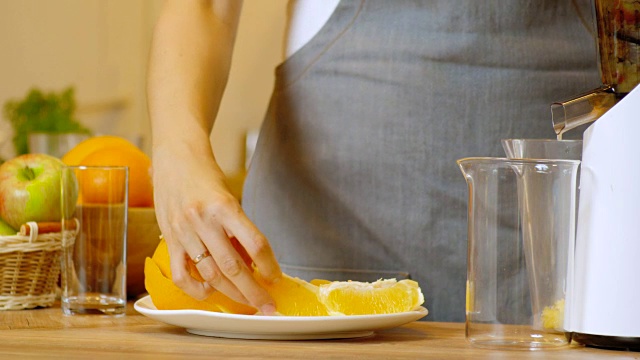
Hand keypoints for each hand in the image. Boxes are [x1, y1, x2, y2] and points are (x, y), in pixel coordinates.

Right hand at [152, 144, 280, 314]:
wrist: (175, 158)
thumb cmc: (207, 177)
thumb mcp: (230, 199)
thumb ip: (239, 230)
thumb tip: (254, 265)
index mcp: (225, 207)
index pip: (255, 244)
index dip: (269, 265)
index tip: (277, 278)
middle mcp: (203, 220)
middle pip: (233, 267)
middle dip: (253, 291)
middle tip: (268, 305)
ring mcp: (184, 231)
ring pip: (210, 274)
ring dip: (232, 293)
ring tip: (246, 302)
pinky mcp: (169, 239)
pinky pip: (182, 274)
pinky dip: (197, 289)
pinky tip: (211, 292)